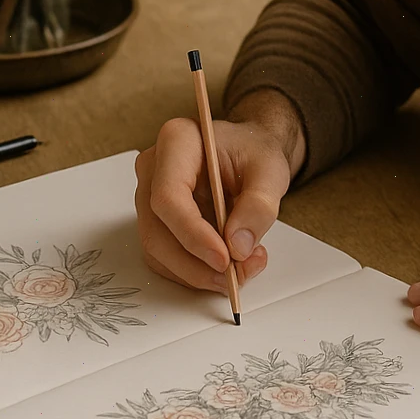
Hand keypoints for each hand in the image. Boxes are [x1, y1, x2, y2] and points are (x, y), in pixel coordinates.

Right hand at [135, 89, 304, 294]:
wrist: (248, 154)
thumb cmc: (253, 153)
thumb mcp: (270, 171)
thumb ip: (259, 205)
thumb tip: (239, 247)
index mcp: (176, 142)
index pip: (169, 197)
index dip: (193, 234)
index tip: (225, 259)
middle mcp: (153, 169)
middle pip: (157, 230)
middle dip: (197, 264)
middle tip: (237, 276)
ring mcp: (148, 197)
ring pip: (158, 250)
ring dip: (198, 273)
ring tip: (241, 270)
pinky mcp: (156, 221)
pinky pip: (165, 257)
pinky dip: (195, 272)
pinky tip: (227, 267)